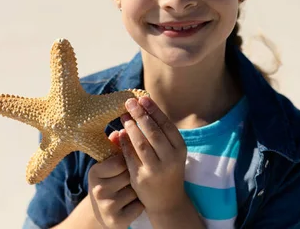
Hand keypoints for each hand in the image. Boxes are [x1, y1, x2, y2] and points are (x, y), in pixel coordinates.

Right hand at [87, 132, 144, 228]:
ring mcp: (106, 207)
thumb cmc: (111, 181)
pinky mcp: (116, 221)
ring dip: (138, 190)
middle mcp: (97, 190)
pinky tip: (132, 204)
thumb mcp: (109, 164)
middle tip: (128, 181)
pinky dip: (139, 204)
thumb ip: (115, 147)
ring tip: (129, 192)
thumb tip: (119, 132)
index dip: (128, 163)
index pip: (121, 161)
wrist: (105, 212)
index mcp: (94, 172)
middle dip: (134, 176)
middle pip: (130, 175)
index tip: (124, 168)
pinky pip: (139, 206)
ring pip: (136, 190)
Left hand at [119, 96, 188, 215]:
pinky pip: (130, 157)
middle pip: (153, 132)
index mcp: (180, 148)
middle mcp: (170, 158)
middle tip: (129, 103)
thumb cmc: (167, 169)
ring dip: (131, 127)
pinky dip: (124, 144)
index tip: (143, 99)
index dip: (154, 110)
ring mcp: (156, 169)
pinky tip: (120, 134)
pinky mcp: (141, 178)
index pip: (166, 125)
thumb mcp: (169, 151)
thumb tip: (140, 109)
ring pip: (141, 144)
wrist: (167, 201)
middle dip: (140, 115)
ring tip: (124, 117)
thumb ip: (157, 133)